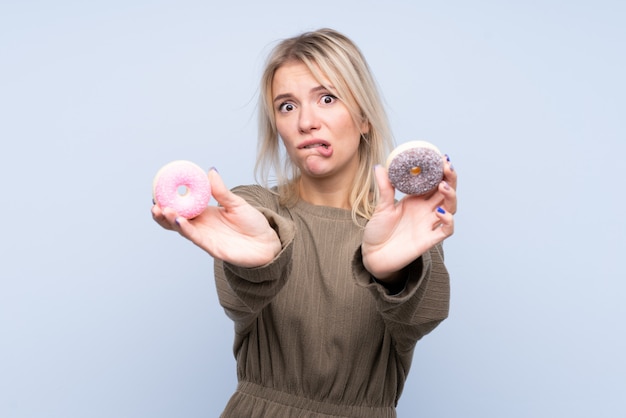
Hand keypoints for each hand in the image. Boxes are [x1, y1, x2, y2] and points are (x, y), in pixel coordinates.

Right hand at [151, 169, 281, 267]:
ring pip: (181, 229)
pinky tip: (179, 221)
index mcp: (205, 213)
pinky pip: (195, 238)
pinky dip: (185, 229)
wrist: (267, 244)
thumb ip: (221, 190)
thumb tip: (210, 171)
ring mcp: (205, 237)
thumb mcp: (236, 203)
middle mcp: (201, 225)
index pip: (181, 206)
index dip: (168, 200)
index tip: (158, 190)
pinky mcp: (211, 247)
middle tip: (155, 203)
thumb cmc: (252, 224)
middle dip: (162, 213)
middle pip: (175, 220)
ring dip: (170, 220)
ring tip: (163, 210)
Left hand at [362, 156, 455, 279]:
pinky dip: (448, 220)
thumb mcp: (381, 207)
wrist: (373, 255)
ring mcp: (429, 224)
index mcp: (416, 200)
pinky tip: (440, 212)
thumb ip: (384, 187)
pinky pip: (446, 230)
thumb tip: (380, 166)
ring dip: (451, 195)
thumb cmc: (377, 231)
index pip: (433, 181)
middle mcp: (426, 210)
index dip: (440, 170)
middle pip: (446, 192)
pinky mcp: (429, 239)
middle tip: (447, 166)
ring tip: (443, 185)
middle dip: (450, 178)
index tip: (440, 157)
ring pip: (450, 207)